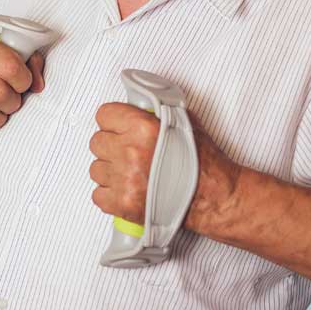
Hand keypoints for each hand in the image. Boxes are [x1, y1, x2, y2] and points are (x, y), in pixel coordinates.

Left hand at [89, 104, 239, 231]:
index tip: (118, 127)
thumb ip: (152, 111)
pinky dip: (110, 194)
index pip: (104, 115)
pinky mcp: (122, 204)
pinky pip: (98, 195)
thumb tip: (134, 105)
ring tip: (130, 173)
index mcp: (142, 127)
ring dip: (110, 170)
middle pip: (97, 142)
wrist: (214, 196)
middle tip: (127, 151)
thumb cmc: (203, 162)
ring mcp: (124, 179)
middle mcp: (130, 152)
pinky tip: (127, 190)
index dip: (113, 121)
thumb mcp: (182, 121)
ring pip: (96, 169)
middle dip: (111, 146)